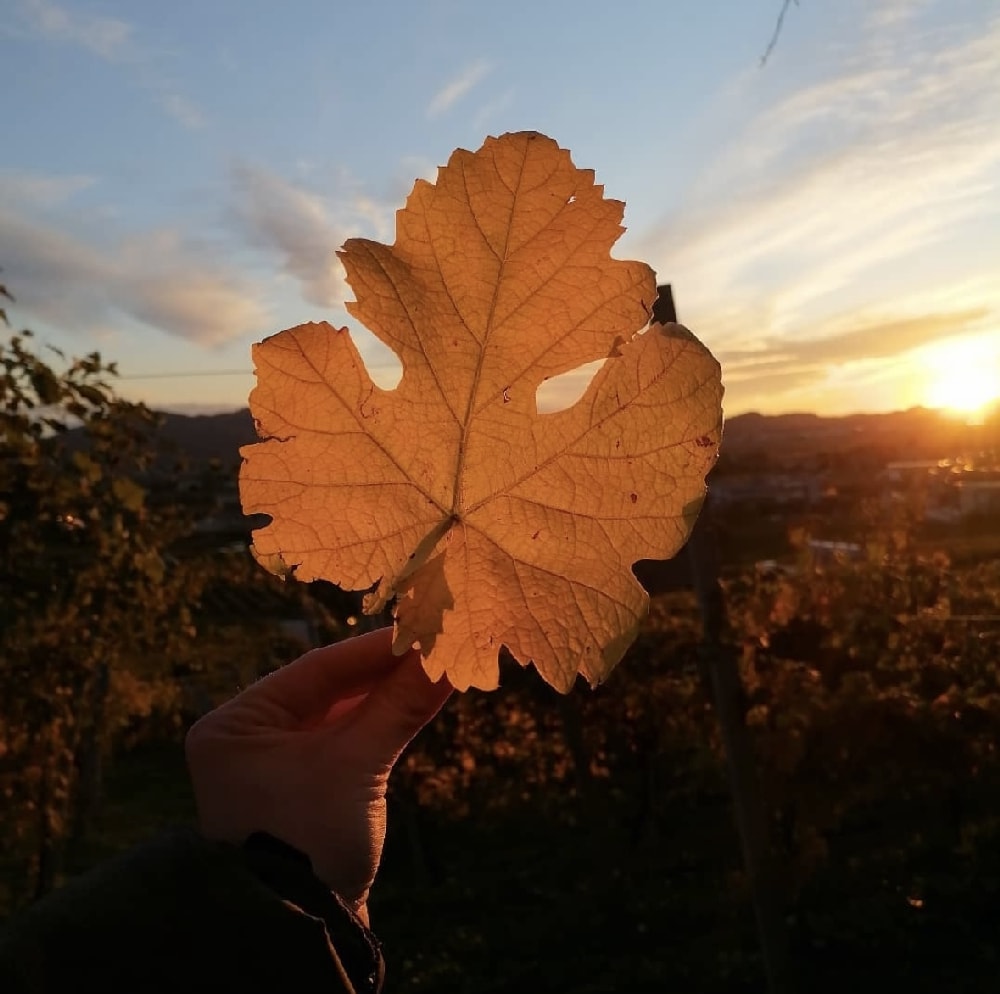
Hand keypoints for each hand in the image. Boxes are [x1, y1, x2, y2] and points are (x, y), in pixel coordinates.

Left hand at [185, 628, 451, 922]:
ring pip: (338, 715)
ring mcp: (272, 767)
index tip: (421, 629)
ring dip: (385, 698)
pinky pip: (341, 743)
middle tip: (434, 646)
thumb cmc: (312, 843)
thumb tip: (446, 655)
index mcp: (235, 725)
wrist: (304, 934)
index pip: (316, 669)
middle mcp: (246, 739)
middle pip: (328, 690)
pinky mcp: (300, 790)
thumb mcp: (358, 764)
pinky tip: (411, 705)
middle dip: (384, 673)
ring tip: (432, 671)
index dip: (374, 649)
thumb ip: (400, 704)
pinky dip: (376, 726)